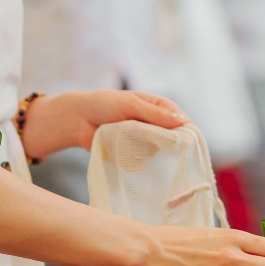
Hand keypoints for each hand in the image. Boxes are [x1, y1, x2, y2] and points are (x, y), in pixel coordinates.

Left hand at [20, 90, 187, 159]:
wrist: (78, 120)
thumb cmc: (104, 105)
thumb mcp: (130, 105)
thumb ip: (154, 114)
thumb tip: (181, 121)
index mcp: (158, 107)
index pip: (181, 120)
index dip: (185, 131)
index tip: (187, 144)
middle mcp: (155, 123)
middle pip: (174, 138)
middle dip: (169, 144)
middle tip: (162, 149)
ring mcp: (145, 139)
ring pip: (160, 151)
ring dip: (150, 151)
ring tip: (134, 145)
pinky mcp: (134, 152)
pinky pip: (144, 160)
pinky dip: (139, 159)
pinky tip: (128, 154)